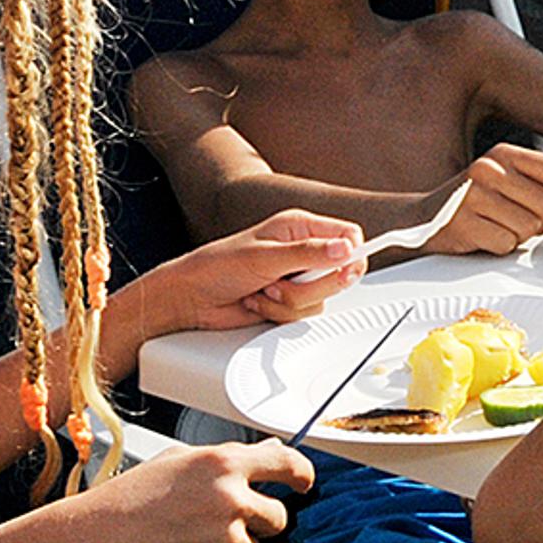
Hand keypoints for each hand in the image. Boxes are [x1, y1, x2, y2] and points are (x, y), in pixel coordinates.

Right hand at [63, 439, 311, 542]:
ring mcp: (227, 538)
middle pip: (278, 516)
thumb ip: (226, 459)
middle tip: (219, 526)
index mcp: (222, 463)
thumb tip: (267, 451)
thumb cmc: (124, 503)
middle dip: (257, 523)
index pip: (287, 463)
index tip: (304, 483)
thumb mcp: (176, 462)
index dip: (302, 475)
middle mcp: (231, 498)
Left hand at [97, 212, 368, 381]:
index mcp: (299, 227)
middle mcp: (301, 252)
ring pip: (321, 299)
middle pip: (339, 272)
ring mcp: (295, 279)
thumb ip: (309, 254)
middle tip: (286, 280)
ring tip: (264, 289)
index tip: (346, 268)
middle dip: (312, 285)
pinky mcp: (287, 303)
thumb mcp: (264, 257)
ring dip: (289, 302)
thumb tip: (345, 249)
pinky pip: (303, 315)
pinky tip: (259, 302)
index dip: (352, 253)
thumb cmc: (216, 266)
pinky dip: (279, 313)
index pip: (348, 235)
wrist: (191, 298)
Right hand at [418, 144, 542, 257]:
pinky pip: (507, 242)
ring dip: (520, 235)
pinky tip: (485, 235)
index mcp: (503, 154)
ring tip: (499, 227)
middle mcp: (488, 169)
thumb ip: (533, 182)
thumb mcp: (501, 178)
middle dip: (541, 221)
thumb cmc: (470, 202)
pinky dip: (501, 246)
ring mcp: (474, 196)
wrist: (423, 219)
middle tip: (520, 221)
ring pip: (530, 226)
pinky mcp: (465, 223)